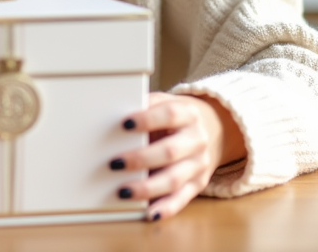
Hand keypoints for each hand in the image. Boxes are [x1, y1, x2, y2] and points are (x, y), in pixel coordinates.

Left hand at [111, 92, 245, 221]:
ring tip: (123, 191)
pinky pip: (181, 199)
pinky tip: (148, 213)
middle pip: (170, 151)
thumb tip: (110, 118)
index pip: (169, 114)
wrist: (208, 128)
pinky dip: (165, 208)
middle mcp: (197, 139)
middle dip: (140, 159)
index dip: (147, 119)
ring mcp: (199, 164)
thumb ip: (143, 110)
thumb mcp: (162, 104)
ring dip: (147, 188)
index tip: (123, 124)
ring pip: (174, 179)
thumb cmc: (172, 117)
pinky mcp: (198, 184)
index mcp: (188, 114)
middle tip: (115, 163)